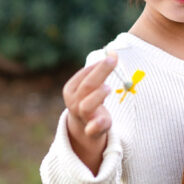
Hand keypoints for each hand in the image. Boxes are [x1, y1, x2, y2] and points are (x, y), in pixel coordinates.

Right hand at [63, 54, 115, 173]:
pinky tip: (104, 119)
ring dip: (98, 95)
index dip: (98, 65)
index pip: (84, 75)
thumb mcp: (90, 87)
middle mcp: (73, 103)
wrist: (84, 130)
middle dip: (101, 72)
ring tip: (108, 88)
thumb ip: (98, 72)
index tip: (112, 55)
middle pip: (87, 86)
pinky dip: (97, 125)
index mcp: (70, 90)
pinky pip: (93, 129)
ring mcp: (82, 117)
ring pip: (87, 106)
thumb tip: (112, 53)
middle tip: (113, 60)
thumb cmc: (89, 101)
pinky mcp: (92, 131)